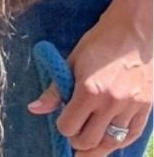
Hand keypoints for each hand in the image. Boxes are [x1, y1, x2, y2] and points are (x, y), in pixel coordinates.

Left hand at [30, 18, 152, 156]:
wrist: (135, 31)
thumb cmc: (100, 43)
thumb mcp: (71, 62)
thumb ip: (55, 90)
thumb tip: (34, 109)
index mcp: (89, 91)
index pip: (68, 127)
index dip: (62, 127)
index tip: (62, 121)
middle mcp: (112, 102)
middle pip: (89, 140)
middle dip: (77, 141)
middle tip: (74, 136)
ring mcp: (132, 106)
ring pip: (112, 142)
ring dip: (98, 146)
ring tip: (88, 149)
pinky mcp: (147, 106)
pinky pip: (132, 134)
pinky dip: (119, 141)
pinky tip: (109, 141)